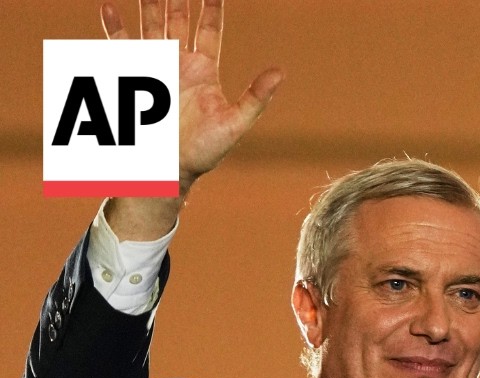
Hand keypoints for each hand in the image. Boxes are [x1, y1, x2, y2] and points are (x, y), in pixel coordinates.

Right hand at [101, 0, 282, 237]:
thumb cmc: (203, 151)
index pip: (209, 29)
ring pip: (151, 26)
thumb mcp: (234, 123)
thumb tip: (280, 73)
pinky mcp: (131, 76)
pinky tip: (109, 7)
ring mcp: (154, 67)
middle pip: (178, 19)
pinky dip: (114, 26)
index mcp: (203, 70)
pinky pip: (120, 46)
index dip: (211, 7)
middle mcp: (178, 63)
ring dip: (150, 4)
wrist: (167, 168)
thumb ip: (255, 97)